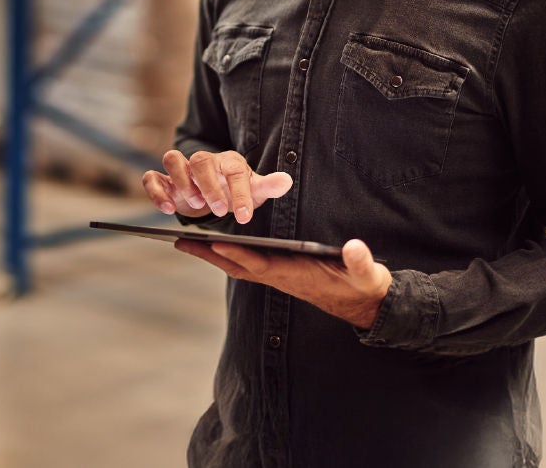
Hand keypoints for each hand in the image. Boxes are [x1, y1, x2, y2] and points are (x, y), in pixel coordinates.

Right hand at [142, 150, 293, 224]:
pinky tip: (167, 209)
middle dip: (209, 185)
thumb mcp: (254, 190)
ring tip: (194, 204)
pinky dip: (156, 191)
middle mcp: (203, 161)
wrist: (214, 191)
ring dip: (181, 181)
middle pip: (201, 160)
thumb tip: (286, 181)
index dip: (240, 193)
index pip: (235, 172)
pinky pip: (152, 177)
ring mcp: (181, 169)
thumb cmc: (235, 189)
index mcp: (228, 162)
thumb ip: (268, 186)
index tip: (244, 216)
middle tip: (217, 209)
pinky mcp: (164, 180)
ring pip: (172, 159)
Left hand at [175, 237, 392, 329]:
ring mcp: (278, 278)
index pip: (261, 264)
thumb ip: (360, 261)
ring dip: (212, 255)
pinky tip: (215, 245)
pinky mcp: (280, 275)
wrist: (365, 303)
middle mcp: (281, 278)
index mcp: (296, 276)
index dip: (238, 253)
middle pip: (237, 266)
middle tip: (178, 241)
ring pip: (237, 266)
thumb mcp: (367, 273)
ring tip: (186, 241)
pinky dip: (227, 255)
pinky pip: (246, 265)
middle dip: (208, 254)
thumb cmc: (363, 285)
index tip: (214, 241)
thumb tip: (355, 248)